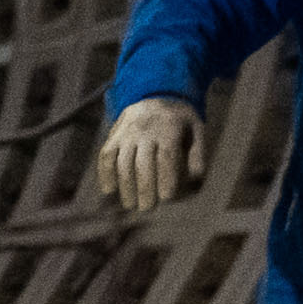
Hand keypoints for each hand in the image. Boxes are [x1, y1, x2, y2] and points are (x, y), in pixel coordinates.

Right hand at [94, 97, 205, 215]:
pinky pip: (106, 155)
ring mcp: (127, 132)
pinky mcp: (114, 135)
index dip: (166, 177)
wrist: (156, 94)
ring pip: (122, 161)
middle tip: (147, 209)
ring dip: (124, 185)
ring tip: (130, 206)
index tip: (167, 198)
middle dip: (144, 187)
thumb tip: (196, 179)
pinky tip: (109, 191)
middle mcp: (146, 130)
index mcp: (169, 128)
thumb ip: (197, 154)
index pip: (166, 156)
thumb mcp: (196, 130)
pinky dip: (105, 173)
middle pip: (142, 162)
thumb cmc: (181, 121)